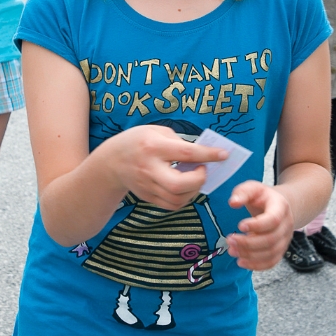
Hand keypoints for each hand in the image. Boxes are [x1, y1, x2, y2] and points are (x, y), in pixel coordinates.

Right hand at [107, 125, 227, 211]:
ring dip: (194, 190)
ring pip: (177, 199)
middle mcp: (149, 169)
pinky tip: (187, 186)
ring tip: (195, 177)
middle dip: (198, 179)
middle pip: (179, 184)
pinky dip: (185, 197)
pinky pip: (172, 204)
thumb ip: (178, 141)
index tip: (224, 155)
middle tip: (203, 169)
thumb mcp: (156, 131)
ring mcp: (148, 186)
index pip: (185, 153)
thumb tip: (201, 155)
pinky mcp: (148, 197)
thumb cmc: (137, 141)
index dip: (208, 155)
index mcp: (153, 147)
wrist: (111, 162)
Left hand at [226, 181, 293, 270]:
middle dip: (248, 243)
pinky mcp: (280, 250)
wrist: (277, 205)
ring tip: (231, 250)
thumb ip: (242, 192)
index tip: (239, 225)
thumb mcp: (252, 188)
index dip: (257, 225)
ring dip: (249, 255)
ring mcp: (285, 239)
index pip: (273, 220)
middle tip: (229, 240)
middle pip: (271, 240)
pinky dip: (256, 265)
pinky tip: (241, 262)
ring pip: (271, 253)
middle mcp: (286, 224)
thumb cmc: (262, 196)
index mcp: (281, 206)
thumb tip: (233, 203)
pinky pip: (271, 262)